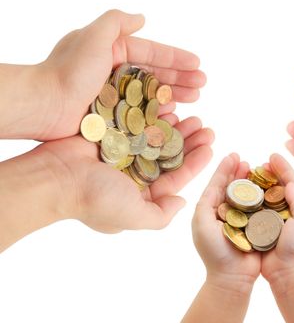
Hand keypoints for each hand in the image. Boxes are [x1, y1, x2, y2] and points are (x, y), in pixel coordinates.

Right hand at [35, 114, 212, 231]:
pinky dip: (152, 115)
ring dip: (174, 127)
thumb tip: (181, 202)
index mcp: (140, 193)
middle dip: (189, 141)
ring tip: (192, 114)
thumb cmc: (95, 199)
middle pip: (168, 155)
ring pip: (155, 137)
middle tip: (206, 126)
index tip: (211, 146)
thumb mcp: (134, 216)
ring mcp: (120, 153)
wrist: (53, 177)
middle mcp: (132, 174)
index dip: (195, 161)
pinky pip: (137, 123)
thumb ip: (161, 215)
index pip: (175, 176)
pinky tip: (168, 105)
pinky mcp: (109, 135)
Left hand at [36, 9, 205, 139]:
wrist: (45, 106)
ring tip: (195, 99)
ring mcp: (113, 96)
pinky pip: (141, 113)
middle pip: (155, 74)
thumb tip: (142, 18)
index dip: (176, 58)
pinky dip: (159, 112)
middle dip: (181, 78)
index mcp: (112, 51)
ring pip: (152, 94)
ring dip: (175, 95)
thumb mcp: (93, 36)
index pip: (151, 52)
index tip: (198, 64)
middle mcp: (114, 72)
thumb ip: (116, 22)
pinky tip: (174, 114)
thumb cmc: (68, 71)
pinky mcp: (111, 116)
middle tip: (202, 85)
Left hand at [192, 154, 260, 292]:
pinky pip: (256, 207)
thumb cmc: (214, 252)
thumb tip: (214, 185)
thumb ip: (206, 202)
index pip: (216, 184)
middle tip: (246, 160)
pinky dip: (260, 195)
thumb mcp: (202, 223)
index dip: (224, 169)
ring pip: (244, 195)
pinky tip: (266, 186)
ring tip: (256, 169)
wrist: (233, 277)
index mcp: (208, 211)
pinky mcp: (251, 227)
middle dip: (238, 172)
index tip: (233, 155)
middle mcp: (222, 213)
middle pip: (231, 187)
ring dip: (250, 181)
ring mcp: (238, 220)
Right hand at [260, 154, 293, 283]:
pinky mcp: (263, 228)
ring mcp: (276, 220)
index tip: (273, 155)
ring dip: (258, 184)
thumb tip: (290, 182)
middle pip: (279, 186)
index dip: (283, 167)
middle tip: (258, 163)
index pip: (293, 181)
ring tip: (248, 173)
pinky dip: (250, 199)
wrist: (287, 274)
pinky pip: (256, 209)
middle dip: (269, 173)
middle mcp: (291, 211)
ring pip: (266, 196)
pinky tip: (242, 192)